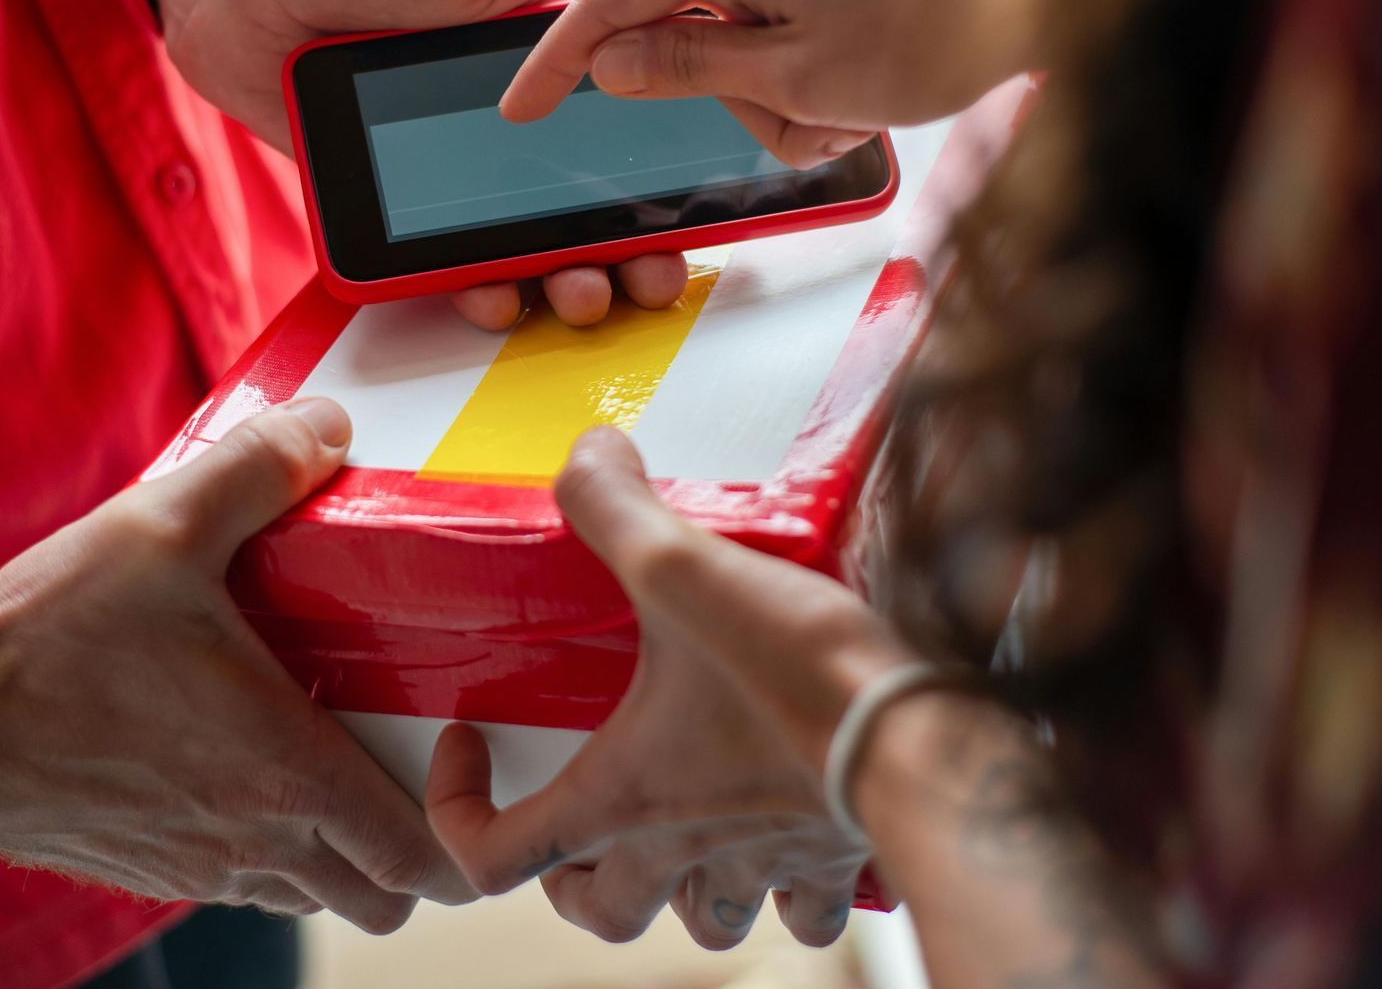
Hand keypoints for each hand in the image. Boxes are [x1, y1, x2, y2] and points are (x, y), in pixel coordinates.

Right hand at [0, 398, 473, 931]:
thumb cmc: (47, 639)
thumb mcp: (163, 527)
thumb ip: (259, 469)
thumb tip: (329, 428)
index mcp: (282, 771)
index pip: (417, 859)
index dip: (460, 822)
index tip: (454, 753)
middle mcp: (252, 841)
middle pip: (384, 900)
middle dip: (411, 849)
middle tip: (404, 763)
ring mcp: (198, 867)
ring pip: (312, 897)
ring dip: (337, 849)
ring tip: (325, 757)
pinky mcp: (148, 870)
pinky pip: (242, 884)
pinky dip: (268, 849)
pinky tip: (242, 765)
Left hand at [153, 0, 711, 329]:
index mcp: (557, 45)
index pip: (641, 115)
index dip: (680, 165)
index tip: (714, 203)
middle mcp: (518, 115)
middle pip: (594, 199)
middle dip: (631, 248)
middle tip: (648, 277)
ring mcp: (458, 165)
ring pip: (528, 241)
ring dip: (565, 279)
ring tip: (578, 295)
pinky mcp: (400, 203)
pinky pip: (445, 261)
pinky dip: (475, 288)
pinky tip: (492, 295)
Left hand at [426, 426, 920, 948]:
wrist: (924, 739)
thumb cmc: (798, 674)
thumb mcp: (683, 569)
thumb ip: (616, 508)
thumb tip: (587, 455)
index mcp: (623, 795)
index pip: (496, 857)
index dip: (457, 813)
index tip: (470, 748)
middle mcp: (683, 847)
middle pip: (600, 913)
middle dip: (574, 883)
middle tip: (575, 831)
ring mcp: (761, 863)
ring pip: (703, 924)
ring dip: (683, 894)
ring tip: (684, 840)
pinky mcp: (833, 856)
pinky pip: (803, 910)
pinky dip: (789, 891)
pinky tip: (794, 840)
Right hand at [501, 0, 1059, 166]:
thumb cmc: (939, 25)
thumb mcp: (797, 73)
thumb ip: (690, 67)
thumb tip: (611, 61)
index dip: (560, 59)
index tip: (523, 105)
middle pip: (690, 31)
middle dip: (735, 99)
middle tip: (805, 125)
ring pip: (748, 41)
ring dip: (788, 97)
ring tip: (855, 108)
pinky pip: (794, 27)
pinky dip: (817, 74)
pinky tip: (871, 86)